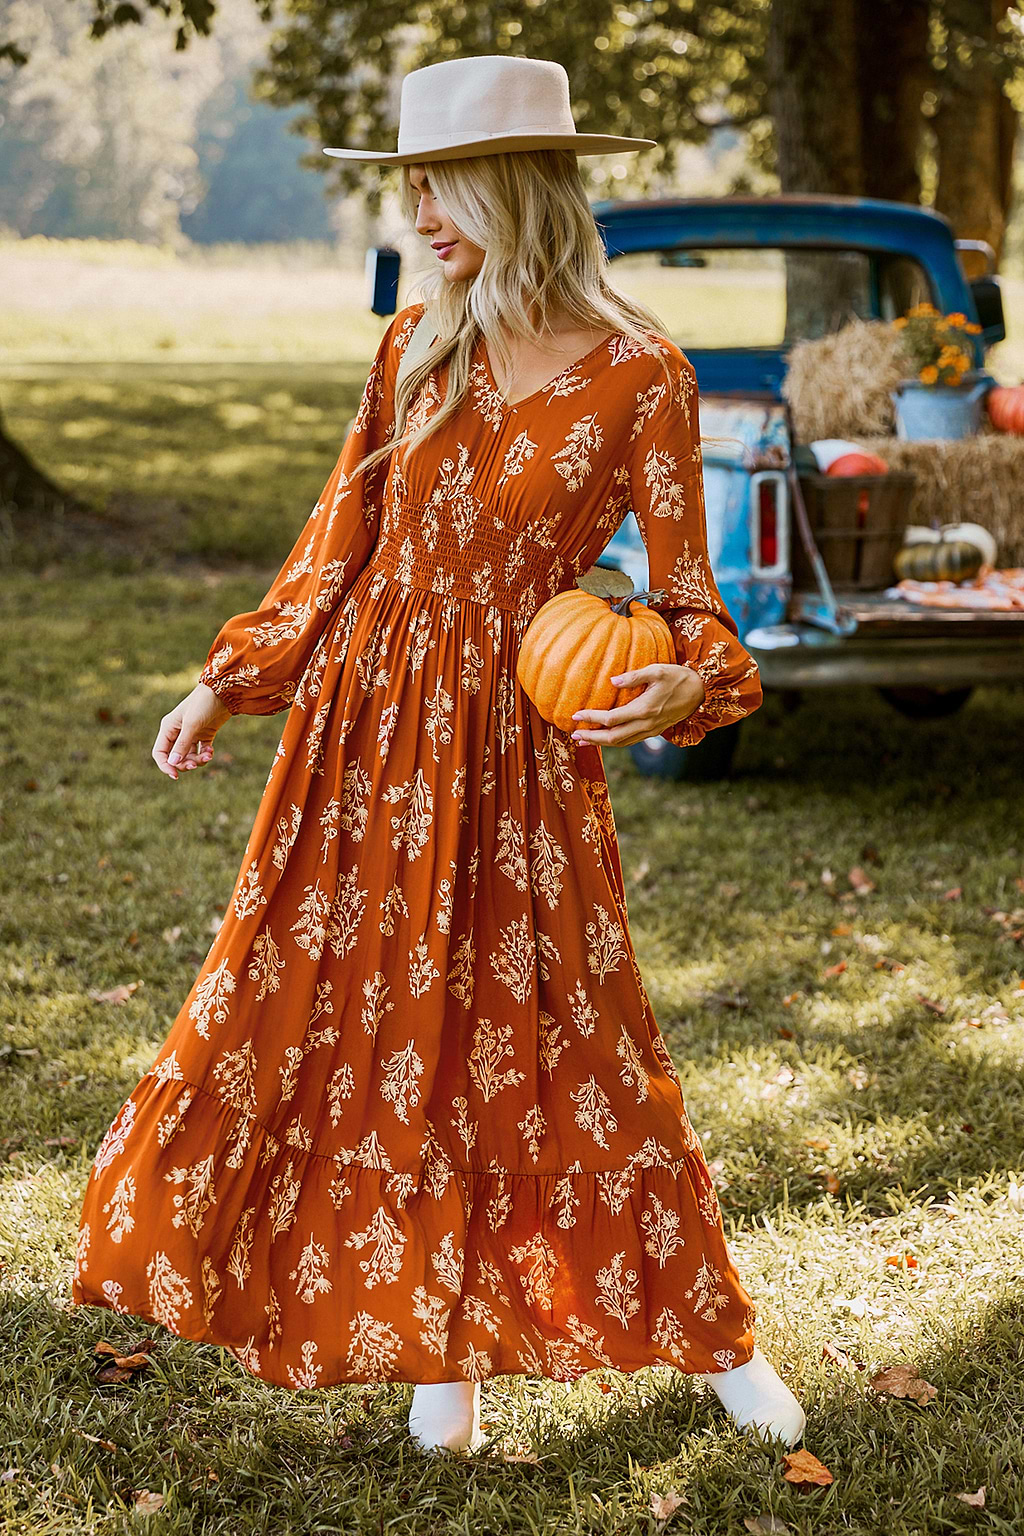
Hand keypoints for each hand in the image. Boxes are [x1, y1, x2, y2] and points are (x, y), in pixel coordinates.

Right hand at [153, 683, 232, 780]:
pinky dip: (205, 755)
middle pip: (175, 758)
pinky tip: (211, 751)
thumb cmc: (203, 704)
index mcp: (168, 728)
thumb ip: (182, 745)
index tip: (175, 775)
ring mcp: (191, 734)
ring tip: (208, 756)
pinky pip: (201, 751)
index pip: (160, 753)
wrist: (223, 692)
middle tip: (196, 764)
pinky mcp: (204, 734)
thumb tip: (173, 764)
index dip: (165, 766)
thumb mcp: (192, 725)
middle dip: (185, 764)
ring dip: (197, 760)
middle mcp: (177, 732)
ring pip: (189, 756)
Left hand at [570, 662, 705, 746]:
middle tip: (574, 735)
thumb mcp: (657, 670)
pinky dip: (614, 742)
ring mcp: (650, 731)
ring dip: (601, 743)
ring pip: (621, 743)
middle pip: (613, 738)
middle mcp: (646, 725)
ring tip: (584, 741)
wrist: (700, 692)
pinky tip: (604, 738)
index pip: (611, 719)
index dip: (591, 718)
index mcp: (644, 710)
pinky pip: (630, 741)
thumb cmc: (678, 677)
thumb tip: (612, 681)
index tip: (576, 714)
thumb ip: (634, 676)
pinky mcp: (653, 732)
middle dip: (592, 738)